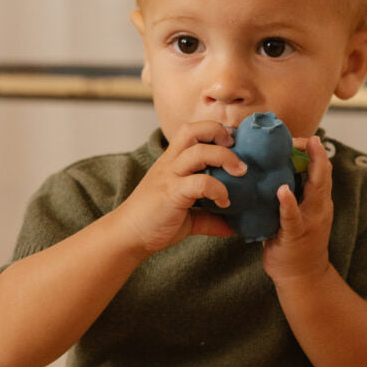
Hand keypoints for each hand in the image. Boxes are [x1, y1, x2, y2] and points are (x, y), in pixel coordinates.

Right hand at [116, 121, 246, 254]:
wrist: (127, 236)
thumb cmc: (154, 223)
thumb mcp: (188, 218)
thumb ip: (209, 218)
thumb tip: (233, 226)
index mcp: (172, 161)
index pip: (192, 131)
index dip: (214, 131)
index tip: (233, 145)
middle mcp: (170, 163)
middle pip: (193, 129)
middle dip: (219, 132)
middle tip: (237, 149)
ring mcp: (170, 176)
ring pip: (198, 151)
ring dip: (225, 157)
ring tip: (240, 172)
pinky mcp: (171, 193)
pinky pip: (200, 183)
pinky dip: (218, 189)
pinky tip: (224, 203)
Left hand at [262, 135, 332, 284]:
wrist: (303, 278)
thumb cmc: (296, 243)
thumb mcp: (298, 214)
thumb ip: (291, 196)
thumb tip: (271, 173)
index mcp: (319, 201)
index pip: (321, 172)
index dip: (316, 154)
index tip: (308, 139)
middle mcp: (319, 208)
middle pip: (323, 177)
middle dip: (318, 156)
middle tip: (311, 138)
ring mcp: (310, 221)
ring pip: (315, 190)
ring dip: (311, 169)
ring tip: (304, 150)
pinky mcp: (297, 234)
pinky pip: (292, 216)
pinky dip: (288, 203)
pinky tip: (283, 191)